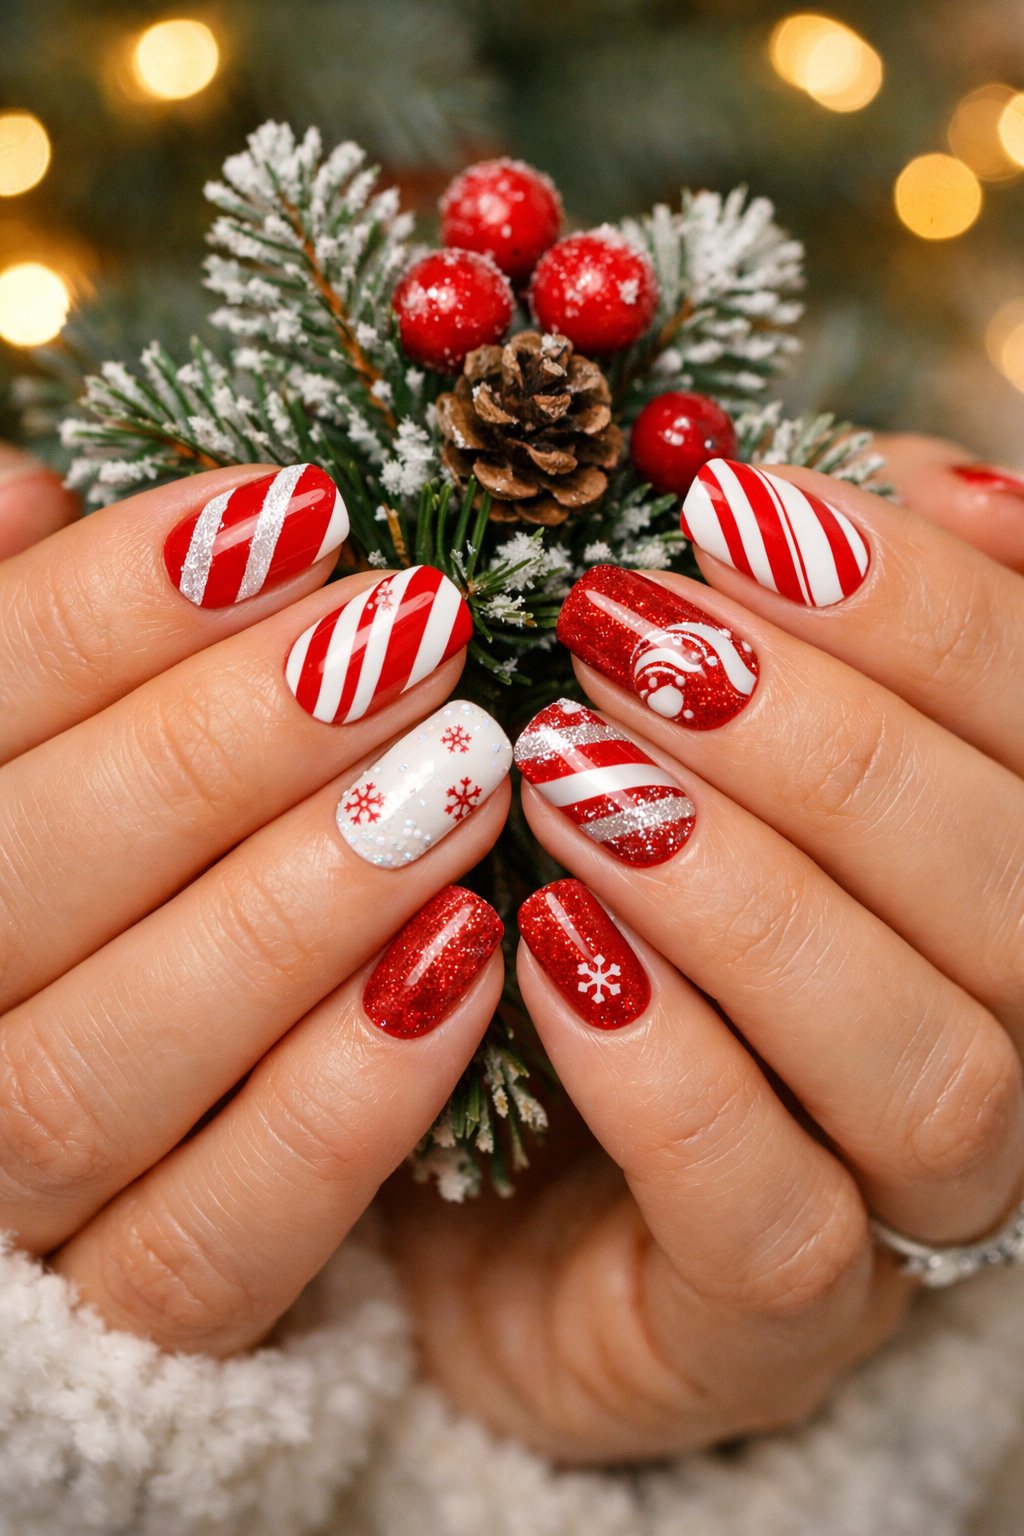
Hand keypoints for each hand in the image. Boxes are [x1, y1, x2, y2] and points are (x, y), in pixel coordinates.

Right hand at [0, 455, 511, 1355]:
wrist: (103, 1116)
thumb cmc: (86, 885)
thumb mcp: (49, 756)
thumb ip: (23, 648)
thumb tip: (24, 494)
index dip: (120, 605)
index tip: (301, 511)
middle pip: (22, 881)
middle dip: (222, 743)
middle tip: (413, 629)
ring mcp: (7, 1190)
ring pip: (100, 1069)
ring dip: (294, 910)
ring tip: (467, 772)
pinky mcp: (125, 1318)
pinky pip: (207, 1244)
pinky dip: (339, 1108)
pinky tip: (471, 957)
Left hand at [385, 436, 1023, 1463]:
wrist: (476, 1174)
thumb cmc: (602, 908)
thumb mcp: (691, 746)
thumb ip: (808, 624)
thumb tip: (924, 481)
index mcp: (1002, 875)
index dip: (915, 608)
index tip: (727, 510)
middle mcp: (1008, 1037)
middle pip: (1014, 893)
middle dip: (823, 741)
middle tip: (624, 637)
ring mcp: (909, 1205)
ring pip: (929, 1062)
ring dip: (748, 894)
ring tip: (567, 776)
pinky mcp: (770, 1323)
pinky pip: (774, 1220)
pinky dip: (669, 1070)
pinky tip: (552, 947)